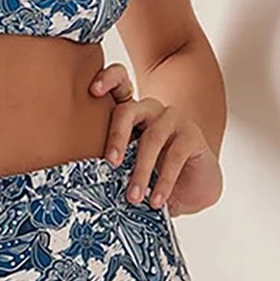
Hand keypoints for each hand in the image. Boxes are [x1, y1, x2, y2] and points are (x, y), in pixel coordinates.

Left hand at [89, 63, 222, 215]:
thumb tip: (87, 189)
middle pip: (128, 111)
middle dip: (117, 136)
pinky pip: (175, 155)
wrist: (192, 190)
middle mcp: (149, 111)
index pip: (118, 84)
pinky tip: (157, 200)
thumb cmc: (152, 178)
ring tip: (133, 197)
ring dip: (141, 170)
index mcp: (128, 114)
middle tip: (110, 163)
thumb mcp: (128, 171)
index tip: (93, 91)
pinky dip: (164, 181)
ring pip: (152, 137)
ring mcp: (172, 119)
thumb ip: (112, 168)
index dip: (107, 80)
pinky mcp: (192, 135)